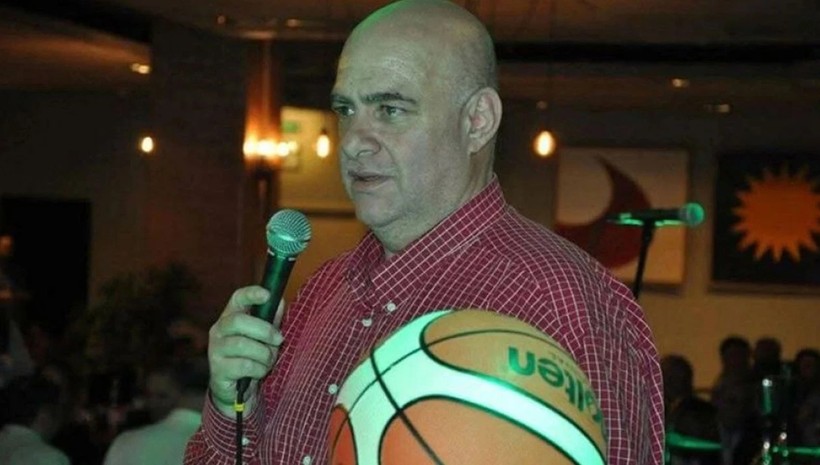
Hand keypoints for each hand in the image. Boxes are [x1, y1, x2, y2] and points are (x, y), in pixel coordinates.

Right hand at [207, 286, 284, 415]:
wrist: (237, 390)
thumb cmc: (252, 357)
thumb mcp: (264, 337)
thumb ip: (271, 320)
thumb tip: (279, 301)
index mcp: (231, 317)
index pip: (237, 298)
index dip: (251, 294)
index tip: (267, 294)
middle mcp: (219, 330)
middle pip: (238, 321)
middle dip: (264, 330)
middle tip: (279, 340)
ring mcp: (215, 350)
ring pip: (242, 345)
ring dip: (264, 354)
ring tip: (269, 360)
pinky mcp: (218, 370)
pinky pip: (244, 365)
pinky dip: (259, 369)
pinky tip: (259, 372)